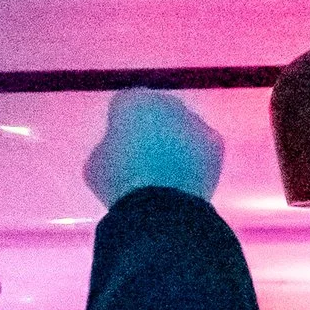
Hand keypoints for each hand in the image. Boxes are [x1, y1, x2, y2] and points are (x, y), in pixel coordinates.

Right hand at [83, 89, 224, 208]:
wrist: (160, 207)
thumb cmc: (120, 184)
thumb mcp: (96, 163)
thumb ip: (109, 145)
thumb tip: (119, 147)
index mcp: (131, 102)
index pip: (124, 105)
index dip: (119, 125)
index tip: (118, 145)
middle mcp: (166, 101)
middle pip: (156, 109)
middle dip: (151, 127)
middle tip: (145, 157)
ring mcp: (193, 120)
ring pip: (181, 126)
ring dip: (175, 141)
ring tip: (166, 172)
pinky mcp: (214, 140)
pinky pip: (200, 145)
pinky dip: (195, 158)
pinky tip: (184, 178)